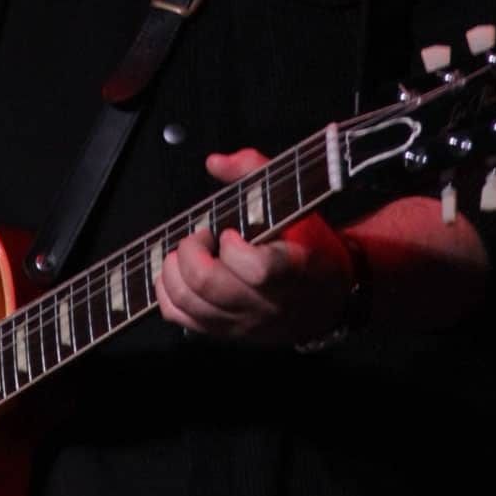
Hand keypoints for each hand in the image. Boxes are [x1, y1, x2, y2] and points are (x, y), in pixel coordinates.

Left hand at [156, 148, 354, 346]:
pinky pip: (180, 317)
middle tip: (201, 236)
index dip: (234, 248)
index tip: (231, 232)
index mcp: (291, 270)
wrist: (327, 298)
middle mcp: (266, 303)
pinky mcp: (226, 332)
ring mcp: (243, 322)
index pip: (257, 269)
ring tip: (189, 253)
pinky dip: (167, 291)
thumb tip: (215, 163)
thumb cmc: (310, 246)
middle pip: (208, 284)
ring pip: (188, 302)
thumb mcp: (295, 203)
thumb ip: (255, 172)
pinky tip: (178, 273)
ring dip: (175, 269)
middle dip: (191, 251)